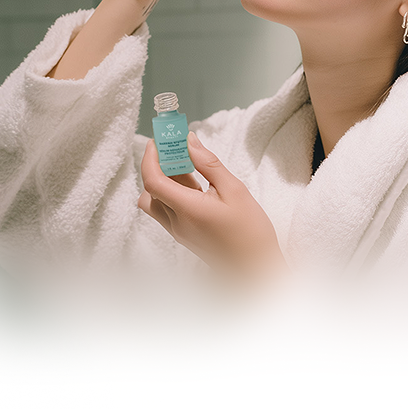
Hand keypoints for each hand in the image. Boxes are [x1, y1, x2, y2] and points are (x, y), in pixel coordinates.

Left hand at [138, 133, 286, 280]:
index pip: (153, 181)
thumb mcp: (234, 189)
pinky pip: (169, 209)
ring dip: (164, 179)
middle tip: (174, 146)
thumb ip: (208, 164)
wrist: (257, 269)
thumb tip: (189, 141)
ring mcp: (179, 231)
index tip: (157, 139)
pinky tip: (194, 180)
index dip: (150, 157)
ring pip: (156, 201)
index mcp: (187, 210)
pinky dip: (173, 191)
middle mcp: (177, 223)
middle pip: (151, 189)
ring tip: (186, 163)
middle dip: (158, 164)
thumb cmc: (250, 231)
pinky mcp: (185, 235)